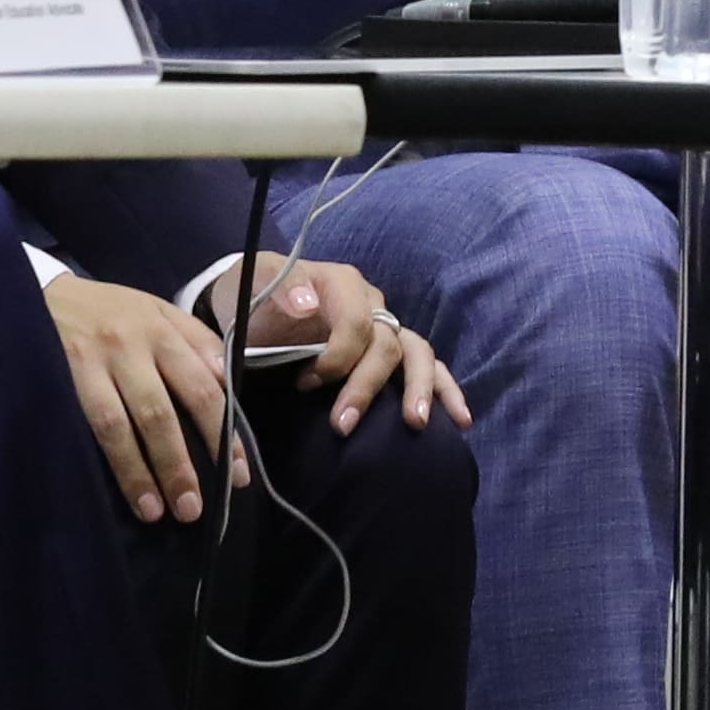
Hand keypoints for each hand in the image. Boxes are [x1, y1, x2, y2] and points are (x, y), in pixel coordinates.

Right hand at [39, 273, 234, 524]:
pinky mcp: (61, 376)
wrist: (44, 292)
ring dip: (140, 472)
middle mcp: (132, 346)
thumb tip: (231, 387)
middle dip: (181, 464)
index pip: (204, 387)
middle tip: (193, 507)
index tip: (236, 474)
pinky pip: (87, 424)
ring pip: (122, 425)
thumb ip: (196, 343)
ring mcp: (94, 362)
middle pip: (163, 412)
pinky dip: (106, 459)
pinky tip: (118, 488)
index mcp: (165, 330)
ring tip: (156, 511)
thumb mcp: (159, 311)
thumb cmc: (111, 311)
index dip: (222, 434)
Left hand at [225, 254, 464, 433]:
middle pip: (386, 344)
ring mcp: (385, 327)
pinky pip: (428, 365)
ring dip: (419, 389)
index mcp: (341, 283)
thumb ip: (276, 291)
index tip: (303, 383)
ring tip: (416, 423)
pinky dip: (445, 390)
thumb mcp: (250, 283)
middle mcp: (372, 303)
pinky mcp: (390, 350)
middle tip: (341, 426)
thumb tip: (308, 305)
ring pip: (418, 353)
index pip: (356, 323)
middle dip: (367, 387)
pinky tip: (459, 419)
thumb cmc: (250, 297)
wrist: (250, 304)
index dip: (335, 358)